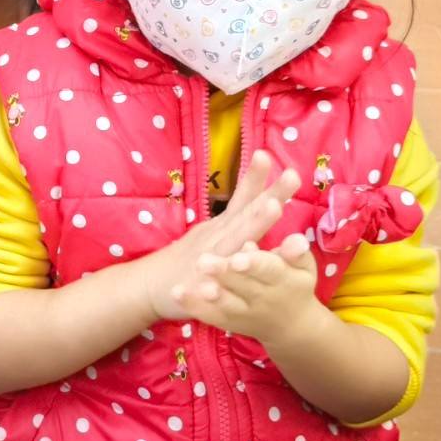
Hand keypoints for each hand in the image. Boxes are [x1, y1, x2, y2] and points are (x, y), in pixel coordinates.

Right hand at [138, 150, 300, 321]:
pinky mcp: (197, 287)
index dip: (256, 177)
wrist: (147, 284)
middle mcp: (217, 238)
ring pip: (234, 241)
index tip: (270, 153)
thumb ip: (239, 213)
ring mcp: (207, 261)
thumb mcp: (212, 230)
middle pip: (248, 214)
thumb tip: (265, 193)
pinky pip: (213, 280)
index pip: (243, 199)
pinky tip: (238, 265)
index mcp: (222, 227)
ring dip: (253, 223)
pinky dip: (222, 273)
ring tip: (273, 207)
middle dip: (270, 195)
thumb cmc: (186, 258)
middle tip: (293, 176)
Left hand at [172, 233, 319, 342]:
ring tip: (195, 283)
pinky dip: (193, 305)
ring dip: (210, 295)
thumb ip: (296, 253)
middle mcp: (263, 299)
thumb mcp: (304, 268)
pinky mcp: (228, 321)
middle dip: (224, 274)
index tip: (242, 252)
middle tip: (204, 261)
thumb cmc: (295, 285)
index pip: (269, 270)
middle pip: (242, 285)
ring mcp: (244, 312)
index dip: (255, 262)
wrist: (290, 325)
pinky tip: (177, 292)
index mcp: (283, 281)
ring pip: (226, 304)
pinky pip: (210, 315)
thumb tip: (296, 239)